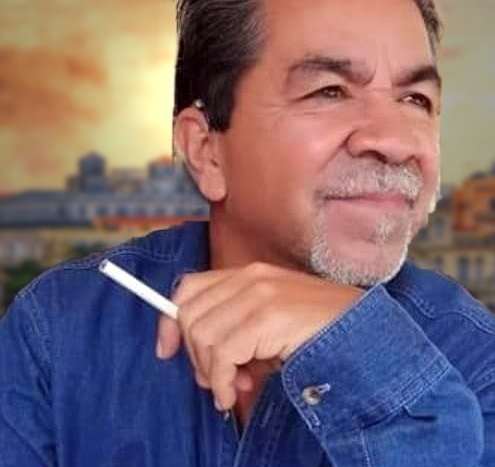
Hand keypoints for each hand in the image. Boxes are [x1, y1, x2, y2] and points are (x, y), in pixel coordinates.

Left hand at [156, 262, 361, 410]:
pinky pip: (221, 353)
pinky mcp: (267, 316)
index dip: (170, 319)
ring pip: (201, 334)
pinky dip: (220, 380)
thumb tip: (198, 357)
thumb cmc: (315, 330)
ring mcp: (259, 293)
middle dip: (193, 354)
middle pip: (189, 313)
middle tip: (213, 379)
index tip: (166, 349)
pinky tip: (234, 392)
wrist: (362, 328)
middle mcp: (250, 277)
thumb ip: (234, 327)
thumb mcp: (267, 323)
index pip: (189, 287)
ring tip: (231, 387)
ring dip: (209, 372)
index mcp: (249, 274)